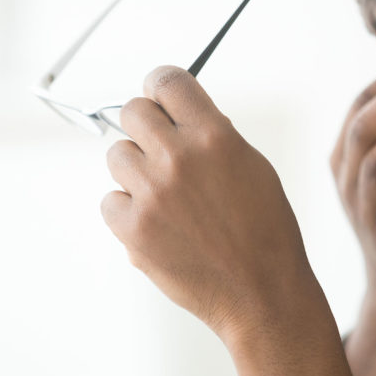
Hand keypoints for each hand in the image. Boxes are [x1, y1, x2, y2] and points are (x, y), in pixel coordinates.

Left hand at [102, 66, 356, 375]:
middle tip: (161, 151)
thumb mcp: (254, 168)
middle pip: (132, 111)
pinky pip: (109, 201)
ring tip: (166, 199)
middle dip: (145, 127)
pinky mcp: (133, 229)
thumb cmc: (265, 233)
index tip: (159, 98)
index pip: (167, 81)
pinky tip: (157, 227)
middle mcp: (179, 158)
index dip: (160, 87)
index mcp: (215, 136)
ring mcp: (152, 193)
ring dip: (135, 172)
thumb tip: (180, 117)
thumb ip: (215, 136)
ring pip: (117, 156)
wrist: (262, 295)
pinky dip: (127, 212)